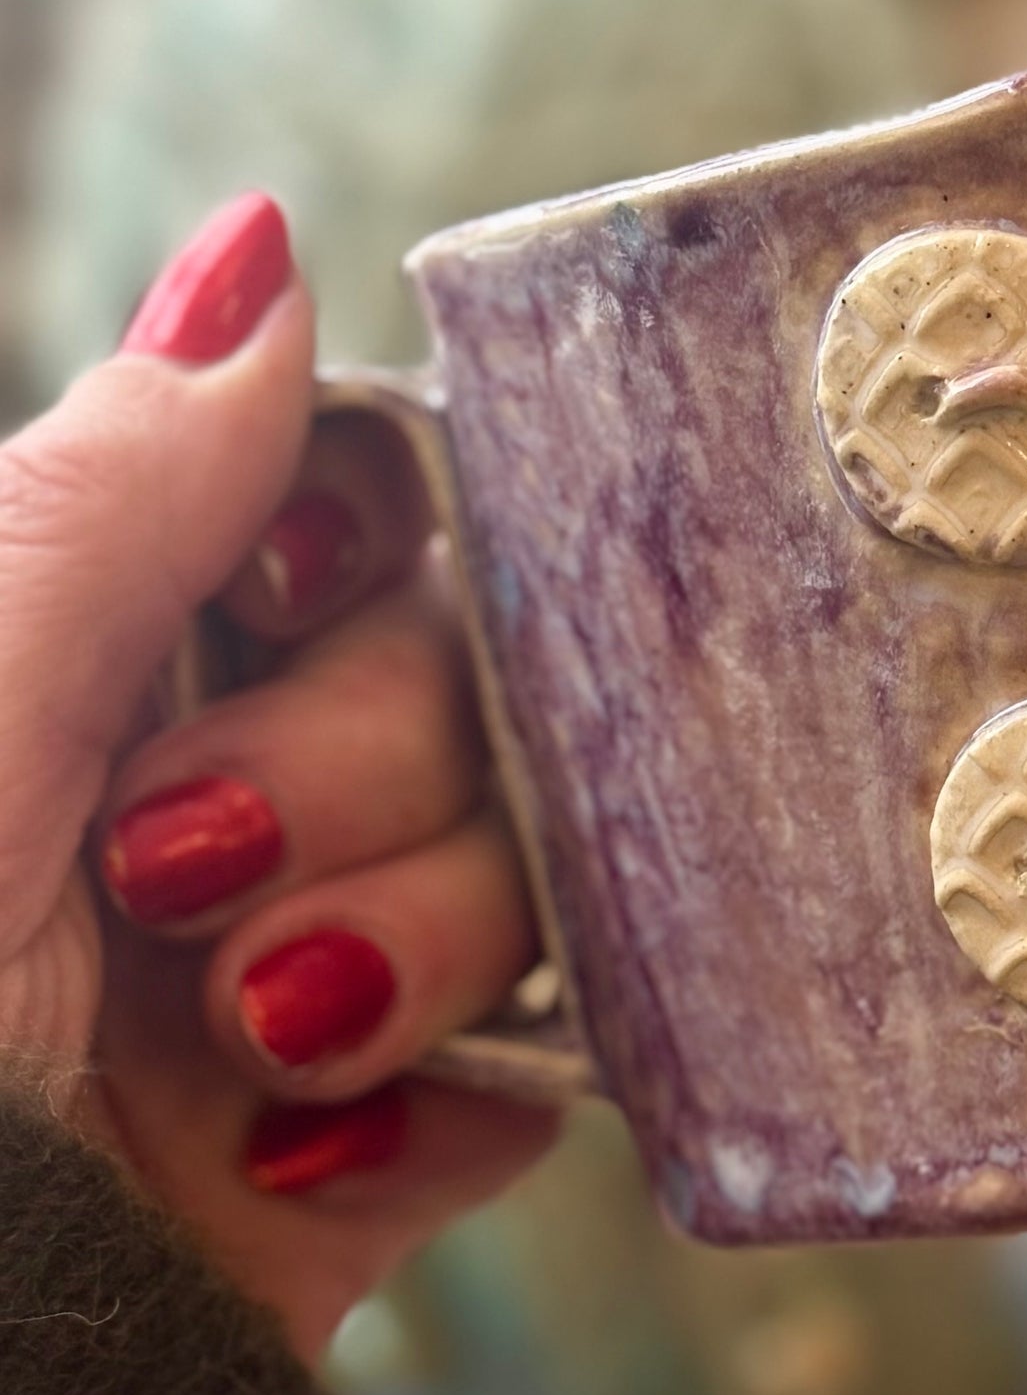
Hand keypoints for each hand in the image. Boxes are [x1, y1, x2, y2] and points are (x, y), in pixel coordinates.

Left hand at [0, 196, 558, 1358]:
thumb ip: (122, 486)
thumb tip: (256, 245)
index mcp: (116, 654)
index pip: (355, 513)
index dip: (369, 536)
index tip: (296, 582)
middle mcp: (233, 785)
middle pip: (472, 678)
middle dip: (358, 764)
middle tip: (178, 865)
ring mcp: (322, 959)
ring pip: (529, 869)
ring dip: (404, 945)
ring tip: (247, 1038)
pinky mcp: (387, 1136)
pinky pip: (542, 1071)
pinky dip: (441, 1108)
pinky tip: (299, 1149)